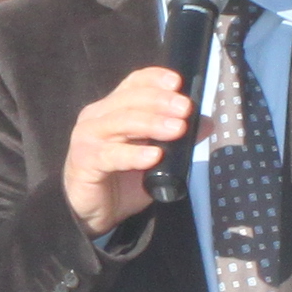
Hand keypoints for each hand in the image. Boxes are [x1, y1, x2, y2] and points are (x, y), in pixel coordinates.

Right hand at [62, 63, 196, 233]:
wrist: (95, 212)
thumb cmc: (123, 178)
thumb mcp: (155, 155)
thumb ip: (176, 137)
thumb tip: (206, 123)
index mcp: (112, 108)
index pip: (133, 83)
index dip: (154, 79)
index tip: (178, 82)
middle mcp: (97, 116)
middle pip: (129, 100)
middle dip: (160, 102)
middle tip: (185, 108)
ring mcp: (88, 138)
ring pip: (122, 123)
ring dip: (152, 124)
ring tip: (177, 129)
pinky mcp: (85, 162)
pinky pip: (112, 155)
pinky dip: (135, 154)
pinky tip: (154, 156)